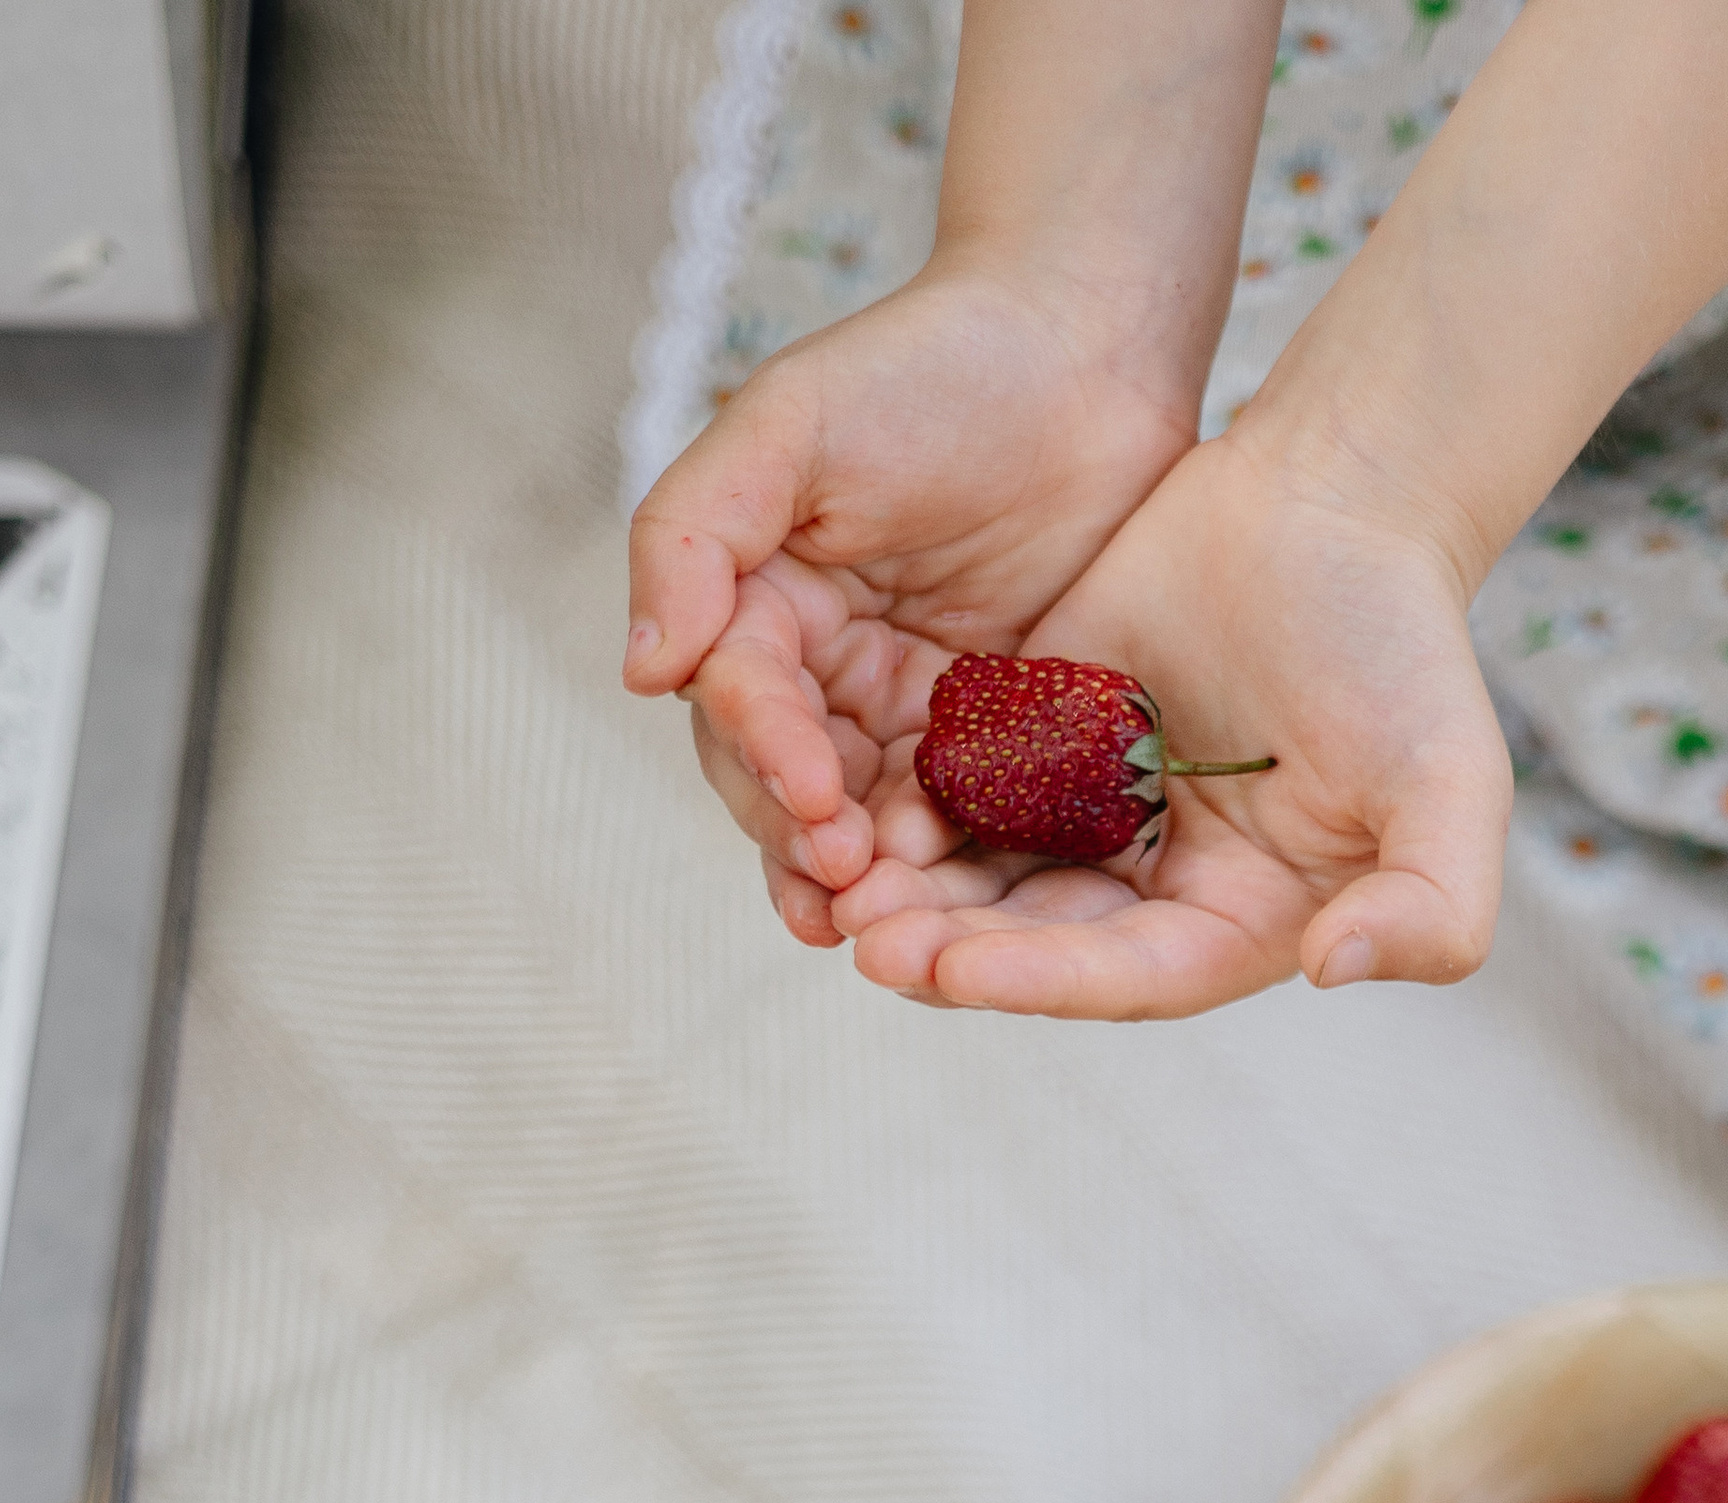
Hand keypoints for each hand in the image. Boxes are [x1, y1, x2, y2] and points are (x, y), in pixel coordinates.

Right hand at [626, 267, 1198, 948]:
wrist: (1084, 349)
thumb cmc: (929, 365)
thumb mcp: (789, 425)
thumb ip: (693, 535)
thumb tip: (642, 672)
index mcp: (759, 608)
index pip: (740, 702)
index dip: (768, 754)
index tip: (812, 794)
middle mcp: (823, 674)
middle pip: (788, 785)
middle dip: (807, 839)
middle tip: (843, 883)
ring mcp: (909, 714)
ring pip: (864, 822)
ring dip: (867, 882)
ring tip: (882, 929)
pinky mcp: (996, 740)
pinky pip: (961, 822)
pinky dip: (951, 869)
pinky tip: (960, 913)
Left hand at [824, 428, 1513, 1017]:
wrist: (1339, 492)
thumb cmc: (1406, 643)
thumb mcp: (1450, 789)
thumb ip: (1432, 906)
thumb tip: (1338, 969)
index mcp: (1239, 927)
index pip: (1128, 977)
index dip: (1040, 980)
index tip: (952, 970)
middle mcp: (1157, 892)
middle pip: (1038, 942)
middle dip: (950, 948)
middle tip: (865, 939)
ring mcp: (1093, 817)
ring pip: (984, 876)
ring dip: (913, 891)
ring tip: (835, 886)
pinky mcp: (1042, 741)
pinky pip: (962, 788)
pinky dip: (906, 804)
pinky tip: (839, 800)